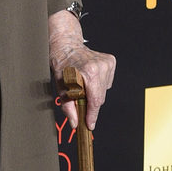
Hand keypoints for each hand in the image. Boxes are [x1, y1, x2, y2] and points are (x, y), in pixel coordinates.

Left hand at [49, 10, 115, 129]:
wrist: (67, 45)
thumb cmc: (62, 64)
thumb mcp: (60, 87)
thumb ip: (68, 106)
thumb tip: (75, 122)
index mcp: (90, 71)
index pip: (95, 100)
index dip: (92, 115)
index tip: (90, 125)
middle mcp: (101, 66)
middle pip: (100, 97)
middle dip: (90, 104)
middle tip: (80, 103)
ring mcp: (108, 63)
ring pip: (104, 91)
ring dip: (94, 93)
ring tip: (83, 85)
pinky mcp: (111, 62)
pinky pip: (107, 82)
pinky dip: (99, 84)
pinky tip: (89, 78)